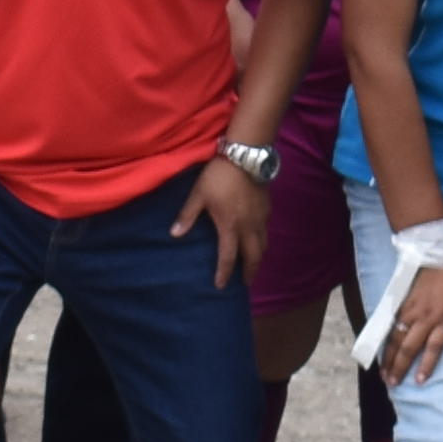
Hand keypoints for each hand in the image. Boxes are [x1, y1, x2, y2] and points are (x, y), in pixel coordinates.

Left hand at [175, 149, 270, 291]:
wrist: (246, 156)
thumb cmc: (219, 176)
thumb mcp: (198, 194)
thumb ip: (187, 215)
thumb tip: (174, 234)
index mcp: (230, 226)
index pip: (228, 257)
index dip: (224, 273)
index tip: (221, 285)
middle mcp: (249, 227)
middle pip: (253, 257)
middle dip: (250, 272)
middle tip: (245, 283)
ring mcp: (261, 218)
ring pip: (263, 245)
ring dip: (258, 258)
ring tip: (253, 264)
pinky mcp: (267, 208)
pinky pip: (266, 231)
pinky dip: (262, 241)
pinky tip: (257, 239)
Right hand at [378, 257, 442, 388]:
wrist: (436, 256)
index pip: (434, 347)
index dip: (426, 365)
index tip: (419, 381)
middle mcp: (426, 318)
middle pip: (410, 347)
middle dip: (400, 367)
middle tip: (392, 383)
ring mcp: (411, 311)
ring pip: (396, 338)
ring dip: (389, 357)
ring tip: (383, 373)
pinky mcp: (401, 304)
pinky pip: (391, 326)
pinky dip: (385, 340)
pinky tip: (380, 352)